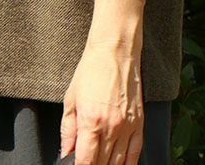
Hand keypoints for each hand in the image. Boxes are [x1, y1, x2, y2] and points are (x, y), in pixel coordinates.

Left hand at [59, 38, 143, 164]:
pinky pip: (135, 155)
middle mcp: (111, 128)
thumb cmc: (91, 71)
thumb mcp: (70, 98)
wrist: (114, 52)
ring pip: (119, 163)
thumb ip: (67, 130)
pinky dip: (127, 164)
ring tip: (99, 162)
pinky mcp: (139, 124)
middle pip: (102, 164)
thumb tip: (66, 152)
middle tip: (85, 161)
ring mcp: (127, 127)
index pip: (85, 162)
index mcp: (91, 121)